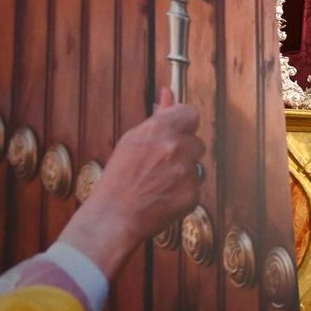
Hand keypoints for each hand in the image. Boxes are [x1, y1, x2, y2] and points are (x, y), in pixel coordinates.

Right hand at [57, 86, 204, 280]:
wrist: (114, 217)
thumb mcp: (132, 141)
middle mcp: (175, 148)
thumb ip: (157, 117)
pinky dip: (183, 192)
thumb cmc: (118, 179)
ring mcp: (185, 172)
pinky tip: (164, 196)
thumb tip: (168, 93)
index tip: (177, 133)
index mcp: (159, 130)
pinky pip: (195, 187)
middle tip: (160, 165)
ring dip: (184, 172)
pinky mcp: (192, 194)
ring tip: (159, 182)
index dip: (184, 124)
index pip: (190, 113)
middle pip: (196, 142)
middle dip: (183, 152)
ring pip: (197, 166)